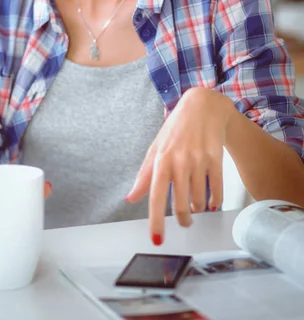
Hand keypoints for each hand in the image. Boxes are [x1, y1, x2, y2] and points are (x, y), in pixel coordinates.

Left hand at [126, 87, 233, 242]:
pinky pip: (217, 191)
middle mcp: (179, 161)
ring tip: (196, 205)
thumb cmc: (176, 128)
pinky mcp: (216, 159)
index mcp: (161, 160)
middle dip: (183, 219)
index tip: (157, 240)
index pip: (156, 197)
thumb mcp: (156, 148)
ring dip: (198, 209)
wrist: (203, 106)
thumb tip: (130, 198)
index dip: (156, 221)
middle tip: (184, 221)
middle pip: (181, 205)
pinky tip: (212, 201)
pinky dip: (215, 201)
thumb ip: (144, 175)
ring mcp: (198, 160)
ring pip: (200, 201)